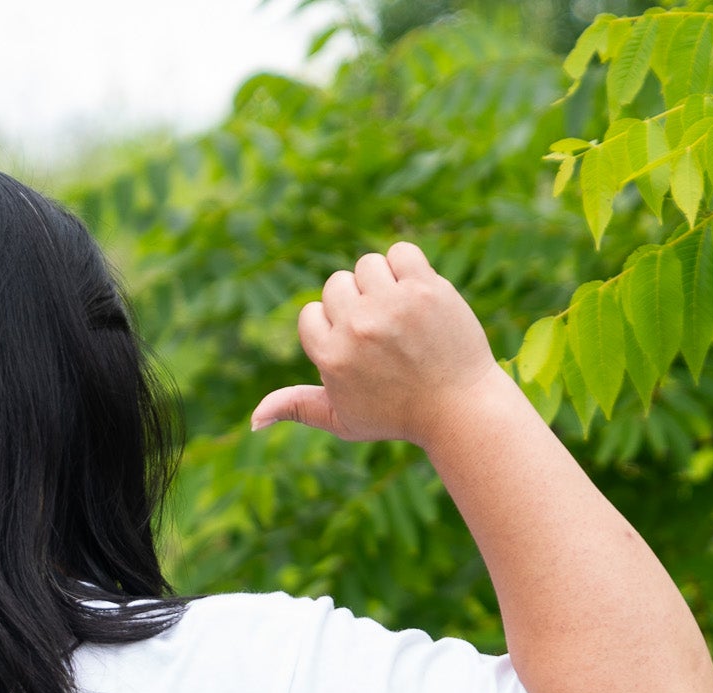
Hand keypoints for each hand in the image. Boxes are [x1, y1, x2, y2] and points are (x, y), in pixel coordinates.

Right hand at [250, 242, 499, 452]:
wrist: (459, 408)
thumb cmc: (397, 416)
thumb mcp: (341, 420)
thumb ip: (297, 407)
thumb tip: (253, 420)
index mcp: (330, 356)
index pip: (311, 313)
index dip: (333, 327)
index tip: (359, 347)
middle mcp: (356, 328)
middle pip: (336, 284)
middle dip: (356, 303)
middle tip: (383, 333)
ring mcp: (391, 306)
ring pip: (367, 265)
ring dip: (381, 283)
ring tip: (400, 314)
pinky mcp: (425, 288)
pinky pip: (401, 252)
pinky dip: (407, 267)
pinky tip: (416, 295)